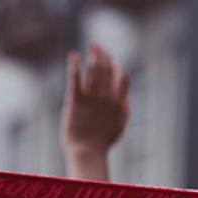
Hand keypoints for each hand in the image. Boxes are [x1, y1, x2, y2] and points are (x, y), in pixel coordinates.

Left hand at [61, 43, 129, 162]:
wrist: (86, 151)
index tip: (113, 63)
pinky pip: (75, 78)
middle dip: (104, 54)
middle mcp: (105, 96)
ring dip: (95, 55)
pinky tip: (73, 55)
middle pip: (108, 69)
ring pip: (95, 69)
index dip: (118, 67)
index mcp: (117, 101)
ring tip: (92, 45)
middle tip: (99, 46)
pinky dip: (75, 65)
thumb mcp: (119, 126)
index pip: (122, 77)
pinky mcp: (75, 100)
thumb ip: (123, 110)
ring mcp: (91, 97)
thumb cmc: (102, 142)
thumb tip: (124, 98)